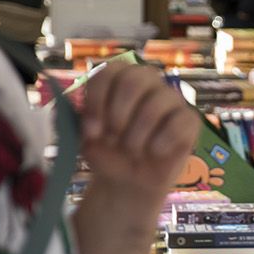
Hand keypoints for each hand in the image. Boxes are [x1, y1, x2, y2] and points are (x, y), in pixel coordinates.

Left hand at [80, 64, 198, 195]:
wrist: (127, 181)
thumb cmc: (106, 151)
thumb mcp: (80, 135)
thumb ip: (70, 118)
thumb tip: (63, 106)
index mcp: (119, 81)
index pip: (109, 72)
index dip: (98, 101)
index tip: (91, 131)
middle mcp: (148, 84)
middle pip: (136, 79)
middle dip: (119, 113)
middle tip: (113, 138)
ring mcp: (171, 101)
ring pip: (158, 102)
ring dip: (138, 133)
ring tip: (131, 150)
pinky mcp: (190, 121)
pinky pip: (182, 122)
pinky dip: (162, 141)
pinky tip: (153, 153)